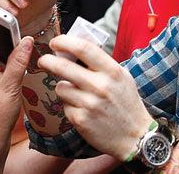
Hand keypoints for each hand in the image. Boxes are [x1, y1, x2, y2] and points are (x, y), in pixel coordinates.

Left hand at [38, 34, 153, 160]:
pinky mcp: (81, 120)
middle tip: (43, 60)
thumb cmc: (126, 104)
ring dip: (62, 87)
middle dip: (48, 61)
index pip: (83, 48)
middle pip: (63, 66)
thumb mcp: (121, 77)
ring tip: (73, 92)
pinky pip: (65, 106)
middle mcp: (101, 86)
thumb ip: (101, 63)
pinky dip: (69, 106)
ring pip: (61, 87)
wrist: (134, 136)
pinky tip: (82, 109)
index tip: (55, 42)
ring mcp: (90, 104)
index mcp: (112, 71)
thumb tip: (74, 48)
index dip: (64, 42)